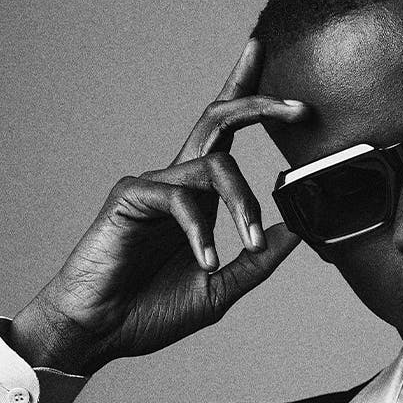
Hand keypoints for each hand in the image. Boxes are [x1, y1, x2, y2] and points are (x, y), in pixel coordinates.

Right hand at [10, 39, 306, 374]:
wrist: (101, 333)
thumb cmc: (152, 309)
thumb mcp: (221, 288)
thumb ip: (257, 261)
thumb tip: (295, 231)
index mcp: (198, 198)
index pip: (225, 137)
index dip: (248, 99)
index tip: (271, 68)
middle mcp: (178, 183)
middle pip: (218, 121)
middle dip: (260, 104)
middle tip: (301, 109)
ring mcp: (153, 187)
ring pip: (214, 165)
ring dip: (243, 203)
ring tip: (248, 244)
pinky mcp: (130, 198)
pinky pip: (180, 199)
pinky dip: (201, 231)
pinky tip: (205, 262)